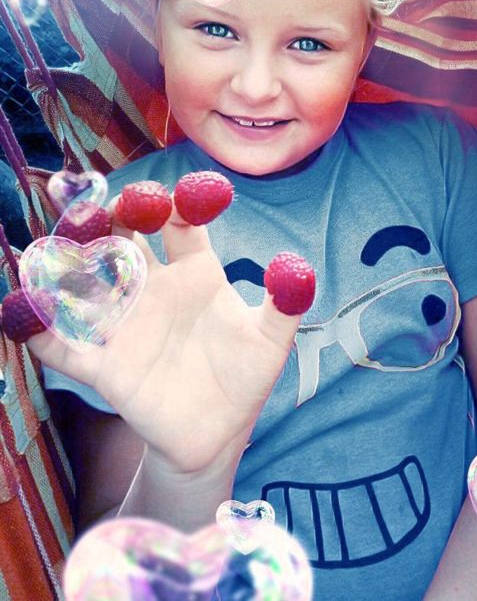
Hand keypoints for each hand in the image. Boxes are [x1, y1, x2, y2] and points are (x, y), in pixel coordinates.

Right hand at [27, 200, 309, 473]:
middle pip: (123, 239)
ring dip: (66, 263)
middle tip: (102, 205)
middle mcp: (154, 288)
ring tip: (54, 244)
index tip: (181, 197)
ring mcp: (126, 324)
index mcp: (195, 272)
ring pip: (86, 283)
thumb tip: (295, 266)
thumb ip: (286, 302)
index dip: (176, 204)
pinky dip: (42, 331)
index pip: (178, 223)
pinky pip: (65, 346)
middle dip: (110, 218)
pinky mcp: (105, 367)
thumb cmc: (244, 376)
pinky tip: (25, 310)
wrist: (218, 432)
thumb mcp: (271, 339)